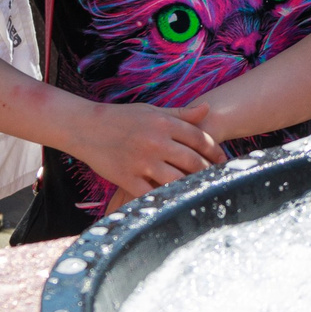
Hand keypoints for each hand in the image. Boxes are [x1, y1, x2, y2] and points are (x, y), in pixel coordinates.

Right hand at [73, 99, 224, 200]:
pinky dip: (166, 199)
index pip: (199, 138)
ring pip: (177, 179)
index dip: (215, 150)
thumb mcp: (152, 111)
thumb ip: (181, 113)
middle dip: (209, 171)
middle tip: (219, 179)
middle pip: (192, 160)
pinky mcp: (128, 178)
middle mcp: (156, 141)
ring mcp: (142, 161)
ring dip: (192, 186)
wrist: (87, 128)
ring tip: (203, 192)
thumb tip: (208, 108)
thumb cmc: (123, 118)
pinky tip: (177, 203)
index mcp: (164, 123)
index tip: (224, 160)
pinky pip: (152, 193)